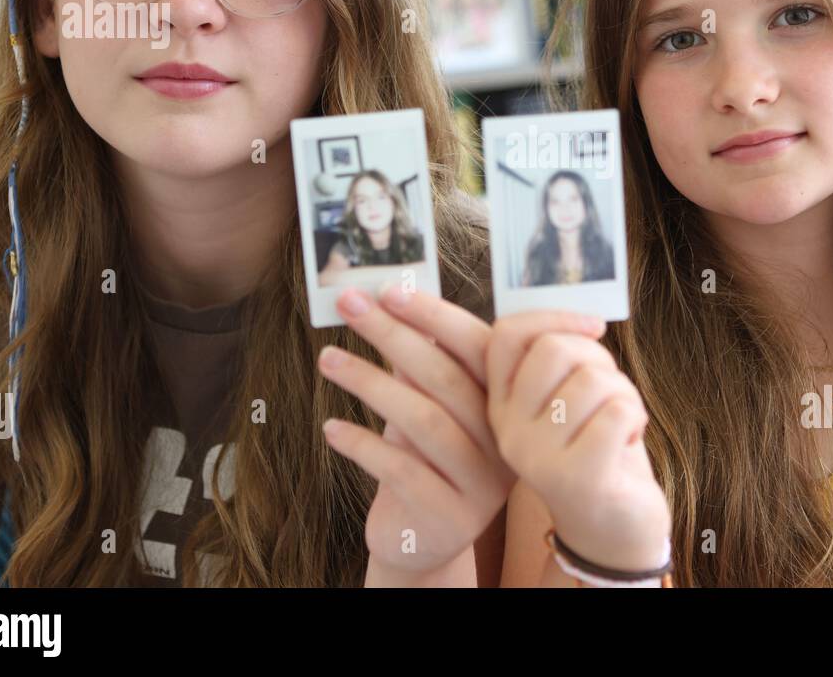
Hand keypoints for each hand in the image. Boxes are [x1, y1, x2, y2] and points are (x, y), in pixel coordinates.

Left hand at [317, 284, 509, 581]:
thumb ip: (421, 362)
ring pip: (423, 420)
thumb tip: (386, 299)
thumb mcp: (427, 406)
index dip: (435, 315)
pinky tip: (330, 427)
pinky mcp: (449, 518)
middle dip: (392, 334)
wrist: (422, 543)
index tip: (389, 290)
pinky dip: (361, 443)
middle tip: (349, 305)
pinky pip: (400, 470)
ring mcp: (481, 483)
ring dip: (369, 382)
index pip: (479, 346)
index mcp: (506, 403)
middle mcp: (503, 441)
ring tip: (327, 359)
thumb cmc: (423, 459)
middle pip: (447, 377)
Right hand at [485, 313, 671, 573]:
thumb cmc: (597, 445)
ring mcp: (537, 457)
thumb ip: (559, 357)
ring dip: (623, 393)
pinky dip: (636, 417)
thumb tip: (579, 317)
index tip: (593, 327)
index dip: (554, 316)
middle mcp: (507, 431)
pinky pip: (618, 411)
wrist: (615, 525)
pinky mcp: (576, 478)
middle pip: (554, 348)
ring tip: (618, 424)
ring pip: (593, 379)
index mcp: (501, 403)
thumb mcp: (565, 397)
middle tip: (608, 393)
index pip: (506, 334)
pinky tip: (627, 443)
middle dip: (598, 359)